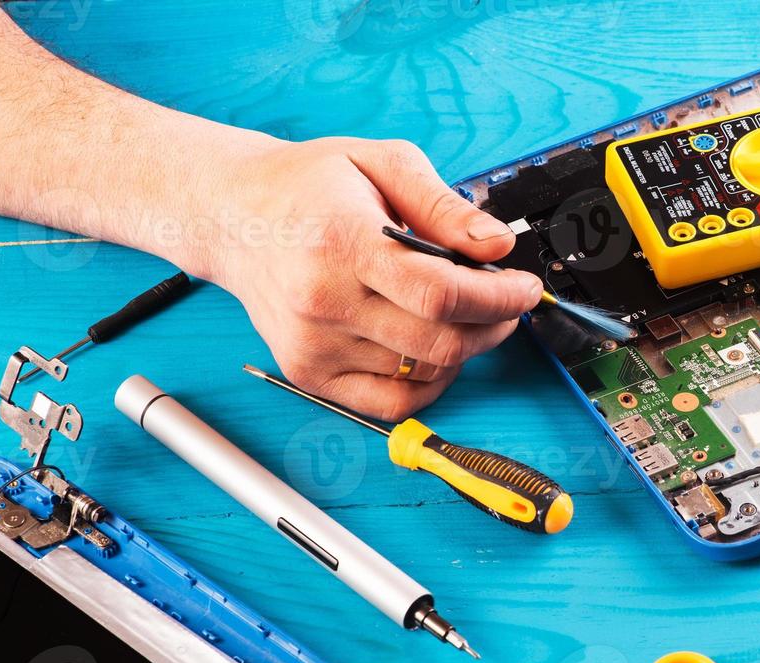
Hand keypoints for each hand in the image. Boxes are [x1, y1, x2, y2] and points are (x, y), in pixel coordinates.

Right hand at [211, 137, 540, 418]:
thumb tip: (497, 245)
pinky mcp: (308, 373)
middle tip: (504, 302)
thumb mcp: (381, 163)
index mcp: (341, 244)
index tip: (525, 289)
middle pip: (439, 341)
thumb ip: (443, 206)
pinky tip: (433, 349)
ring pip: (423, 372)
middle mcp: (323, 301)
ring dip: (463, 349)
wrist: (234, 215)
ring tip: (462, 313)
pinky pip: (391, 402)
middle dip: (492, 325)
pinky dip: (428, 382)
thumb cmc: (307, 187)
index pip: (441, 294)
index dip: (498, 298)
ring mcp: (313, 345)